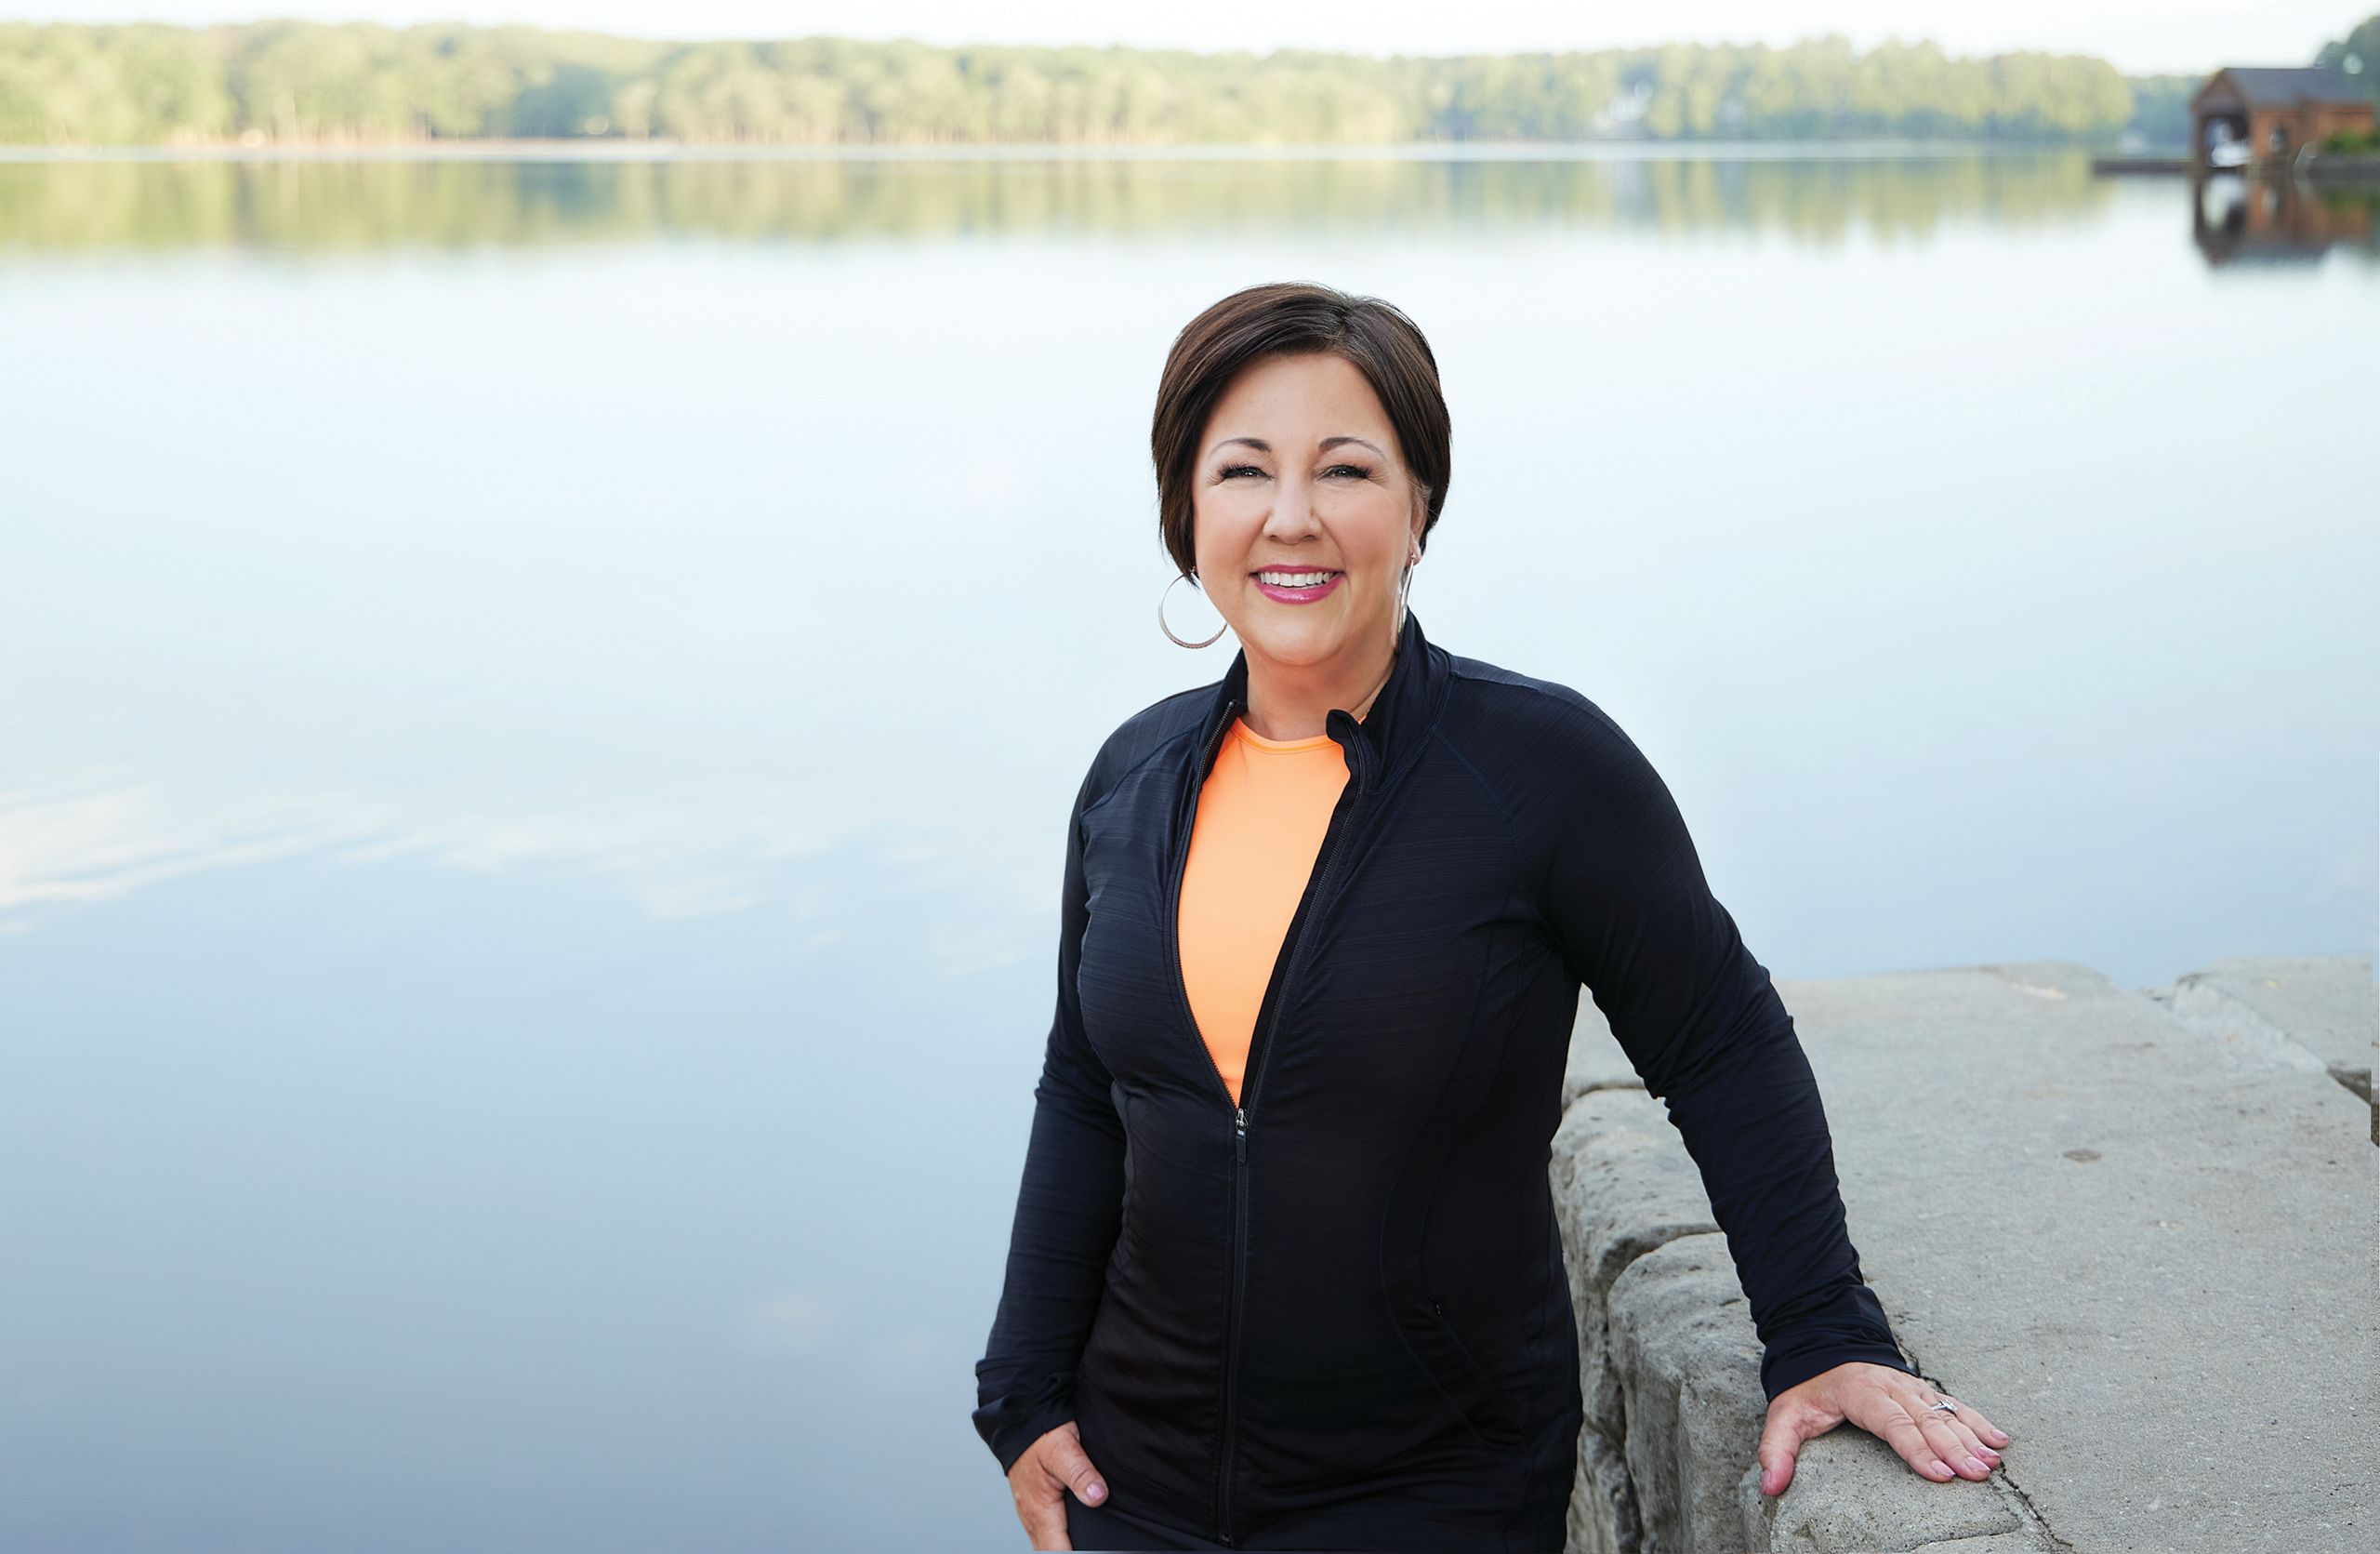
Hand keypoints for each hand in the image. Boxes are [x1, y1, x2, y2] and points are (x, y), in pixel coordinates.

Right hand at [1005, 1419, 1108, 1549]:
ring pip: (1045, 1545)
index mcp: (1040, 1510)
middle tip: (1093, 1550)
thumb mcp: (1064, 1449)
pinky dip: (1056, 1540)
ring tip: (1083, 1546)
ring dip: (1061, 1549)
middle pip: (1050, 1552)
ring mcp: (1030, 1514)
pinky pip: (1043, 1534)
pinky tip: (1068, 1537)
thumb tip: (1097, 1497)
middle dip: (1069, 1553)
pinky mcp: (1033, 1507)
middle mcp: (1032, 1518)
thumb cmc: (1041, 1435)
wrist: (1021, 1420)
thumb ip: (1081, 1474)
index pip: (1058, 1552)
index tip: (1093, 1552)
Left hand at [1755, 1361, 2011, 1496]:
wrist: (1824, 1347)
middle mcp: (1891, 1387)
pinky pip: (1954, 1404)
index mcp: (1860, 1393)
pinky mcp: (1923, 1390)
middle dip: (1953, 1448)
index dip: (1915, 1448)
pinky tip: (1999, 1440)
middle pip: (1926, 1420)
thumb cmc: (1808, 1390)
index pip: (1891, 1422)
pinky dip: (1978, 1420)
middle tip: (1976, 1474)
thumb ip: (1776, 1449)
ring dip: (1970, 1437)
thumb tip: (1771, 1486)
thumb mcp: (1783, 1415)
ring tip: (1991, 1463)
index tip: (1938, 1474)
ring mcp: (1911, 1387)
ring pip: (1945, 1411)